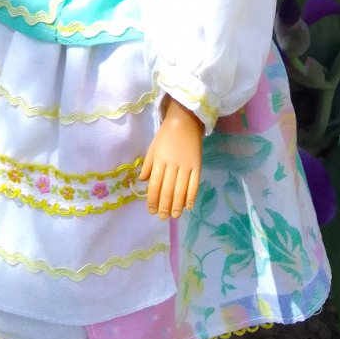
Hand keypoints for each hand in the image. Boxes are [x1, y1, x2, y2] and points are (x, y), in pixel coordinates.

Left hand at [139, 95, 202, 219]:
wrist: (185, 121)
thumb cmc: (166, 135)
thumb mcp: (153, 147)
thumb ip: (148, 165)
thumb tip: (143, 182)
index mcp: (159, 160)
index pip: (155, 184)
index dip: (153, 200)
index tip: (151, 211)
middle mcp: (172, 164)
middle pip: (168, 189)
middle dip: (164, 206)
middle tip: (163, 217)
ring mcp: (186, 165)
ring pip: (181, 189)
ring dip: (177, 205)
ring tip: (174, 215)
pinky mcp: (197, 165)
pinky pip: (194, 183)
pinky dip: (192, 196)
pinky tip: (189, 206)